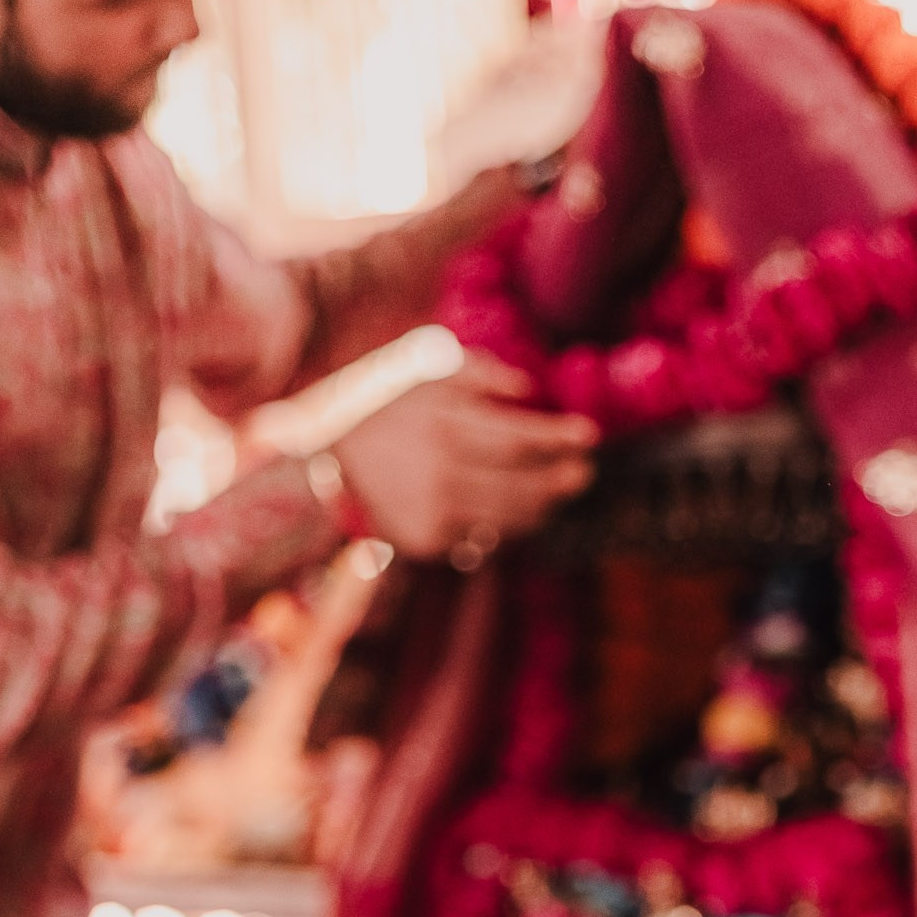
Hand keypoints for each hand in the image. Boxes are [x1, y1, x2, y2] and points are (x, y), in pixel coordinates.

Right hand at [334, 356, 596, 563]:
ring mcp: (435, 512)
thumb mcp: (427, 375)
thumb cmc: (388, 409)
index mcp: (444, 424)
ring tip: (558, 491)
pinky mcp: (428, 541)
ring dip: (542, 506)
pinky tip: (525, 512)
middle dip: (560, 478)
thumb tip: (529, 388)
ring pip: (509, 516)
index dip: (559, 438)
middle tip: (586, 472)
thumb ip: (481, 375)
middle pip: (522, 484)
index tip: (589, 435)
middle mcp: (443, 472)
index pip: (520, 437)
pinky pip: (484, 535)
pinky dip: (509, 525)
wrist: (328, 461)